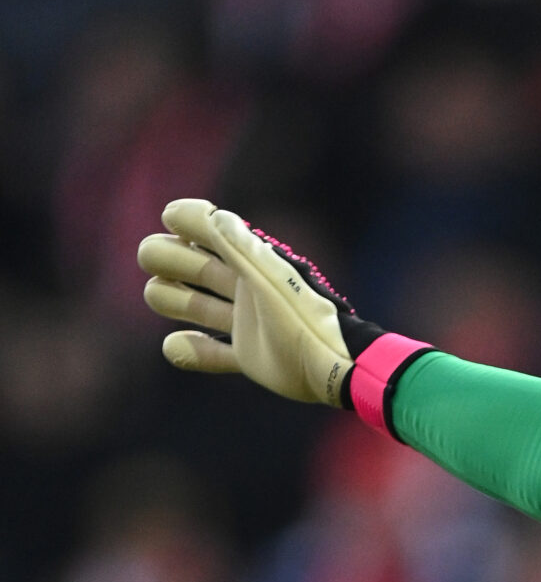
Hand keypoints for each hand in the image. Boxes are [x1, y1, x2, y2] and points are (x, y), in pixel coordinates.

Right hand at [139, 199, 384, 405]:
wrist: (334, 368)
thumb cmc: (304, 319)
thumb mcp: (270, 279)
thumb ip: (238, 247)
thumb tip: (201, 213)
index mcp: (248, 258)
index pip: (198, 224)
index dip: (181, 220)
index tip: (179, 226)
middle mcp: (241, 285)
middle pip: (179, 261)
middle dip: (166, 261)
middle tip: (189, 279)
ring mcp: (242, 321)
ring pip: (187, 302)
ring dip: (171, 301)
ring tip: (189, 311)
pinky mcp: (246, 356)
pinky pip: (206, 352)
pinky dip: (187, 351)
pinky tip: (179, 346)